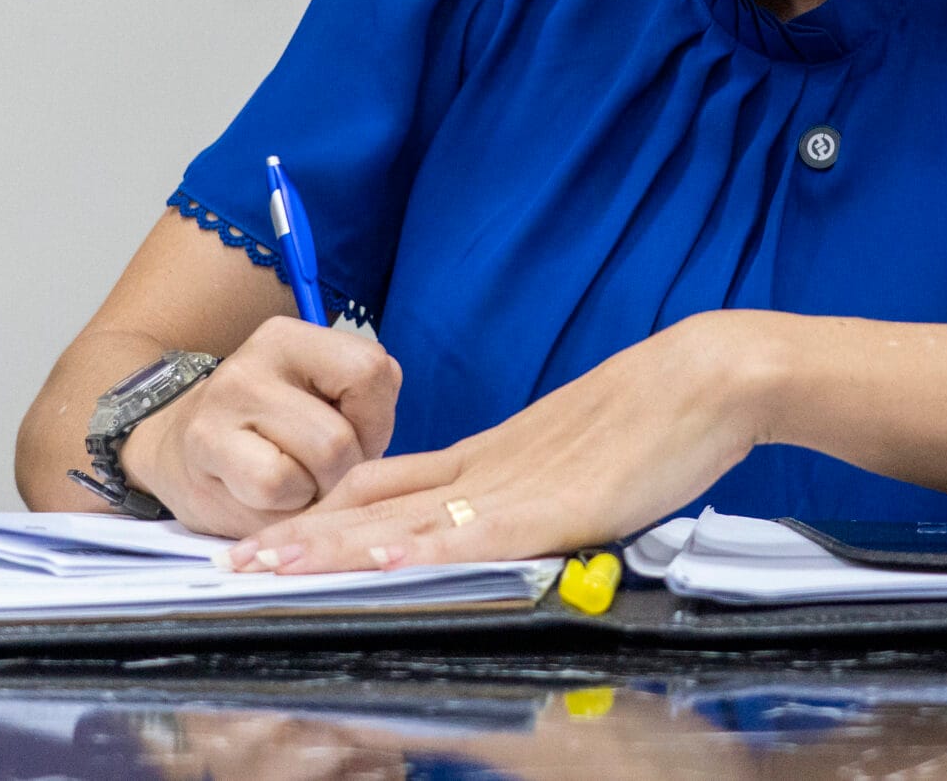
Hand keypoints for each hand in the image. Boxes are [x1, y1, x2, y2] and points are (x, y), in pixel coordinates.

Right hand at [122, 317, 400, 537]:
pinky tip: (263, 499)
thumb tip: (397, 460)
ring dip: (316, 493)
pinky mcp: (205, 447)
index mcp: (293, 338)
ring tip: (293, 485)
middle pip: (342, 436)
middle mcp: (256, 359)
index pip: (372, 370)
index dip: (377, 420)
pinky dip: (284, 509)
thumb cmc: (268, 433)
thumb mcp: (319, 400)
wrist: (174, 448)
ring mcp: (225, 401)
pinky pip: (275, 488)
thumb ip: (364, 406)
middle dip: (345, 472)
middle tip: (319, 473)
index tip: (355, 435)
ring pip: (315, 464)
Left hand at [228, 311, 772, 573]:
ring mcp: (517, 486)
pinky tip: (379, 561)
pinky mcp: (556, 507)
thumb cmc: (659, 416)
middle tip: (238, 564)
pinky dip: (422, 550)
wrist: (708, 377)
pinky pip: (474, 535)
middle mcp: (488, 468)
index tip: (275, 537)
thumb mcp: (577, 455)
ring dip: (335, 548)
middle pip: (375, 503)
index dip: (325, 513)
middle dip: (304, 537)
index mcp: (492, 456)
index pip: (386, 485)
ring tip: (274, 568)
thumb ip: (534, 486)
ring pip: (407, 521)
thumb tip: (511, 517)